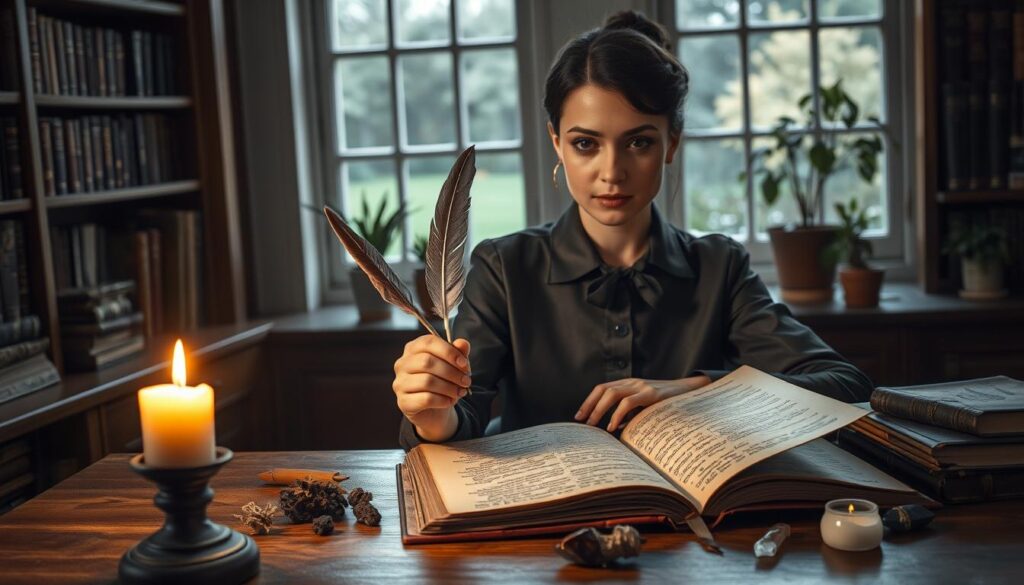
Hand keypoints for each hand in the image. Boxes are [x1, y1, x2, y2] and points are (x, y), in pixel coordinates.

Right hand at [393, 335, 471, 441]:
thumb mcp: (453, 365)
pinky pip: (426, 399)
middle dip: (452, 372)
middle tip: (466, 381)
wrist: (434, 410)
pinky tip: (450, 401)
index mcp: (413, 348)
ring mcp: (400, 383)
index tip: (464, 363)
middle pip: (427, 362)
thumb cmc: (442, 381)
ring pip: (427, 381)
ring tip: (460, 392)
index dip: (449, 351)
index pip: (428, 342)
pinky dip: (443, 400)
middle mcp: (402, 364)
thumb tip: (462, 343)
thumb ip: (458, 352)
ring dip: (449, 387)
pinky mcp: (404, 402)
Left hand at [574, 375, 711, 431]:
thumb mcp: (645, 408)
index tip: (579, 416)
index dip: (589, 401)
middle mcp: (633, 382)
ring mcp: (642, 386)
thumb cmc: (667, 404)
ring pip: (612, 393)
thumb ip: (630, 415)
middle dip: (589, 406)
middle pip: (603, 389)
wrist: (692, 392)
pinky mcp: (651, 394)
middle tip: (582, 422)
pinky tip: (612, 426)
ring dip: (599, 410)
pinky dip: (617, 414)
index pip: (602, 388)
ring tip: (593, 425)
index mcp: (629, 384)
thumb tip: (614, 428)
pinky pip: (628, 402)